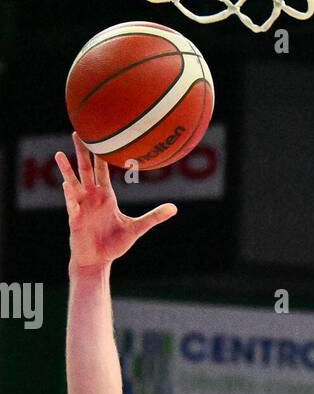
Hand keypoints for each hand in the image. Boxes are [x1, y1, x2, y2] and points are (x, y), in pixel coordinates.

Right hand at [56, 131, 176, 271]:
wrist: (98, 261)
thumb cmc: (114, 244)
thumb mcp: (137, 228)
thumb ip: (154, 217)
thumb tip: (174, 208)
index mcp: (105, 196)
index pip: (102, 170)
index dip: (101, 154)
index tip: (101, 136)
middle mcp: (91, 197)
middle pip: (86, 169)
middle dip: (82, 152)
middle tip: (78, 132)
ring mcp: (81, 206)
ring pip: (73, 183)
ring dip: (66, 169)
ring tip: (59, 155)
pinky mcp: (75, 219)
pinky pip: (71, 204)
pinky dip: (68, 195)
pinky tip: (66, 185)